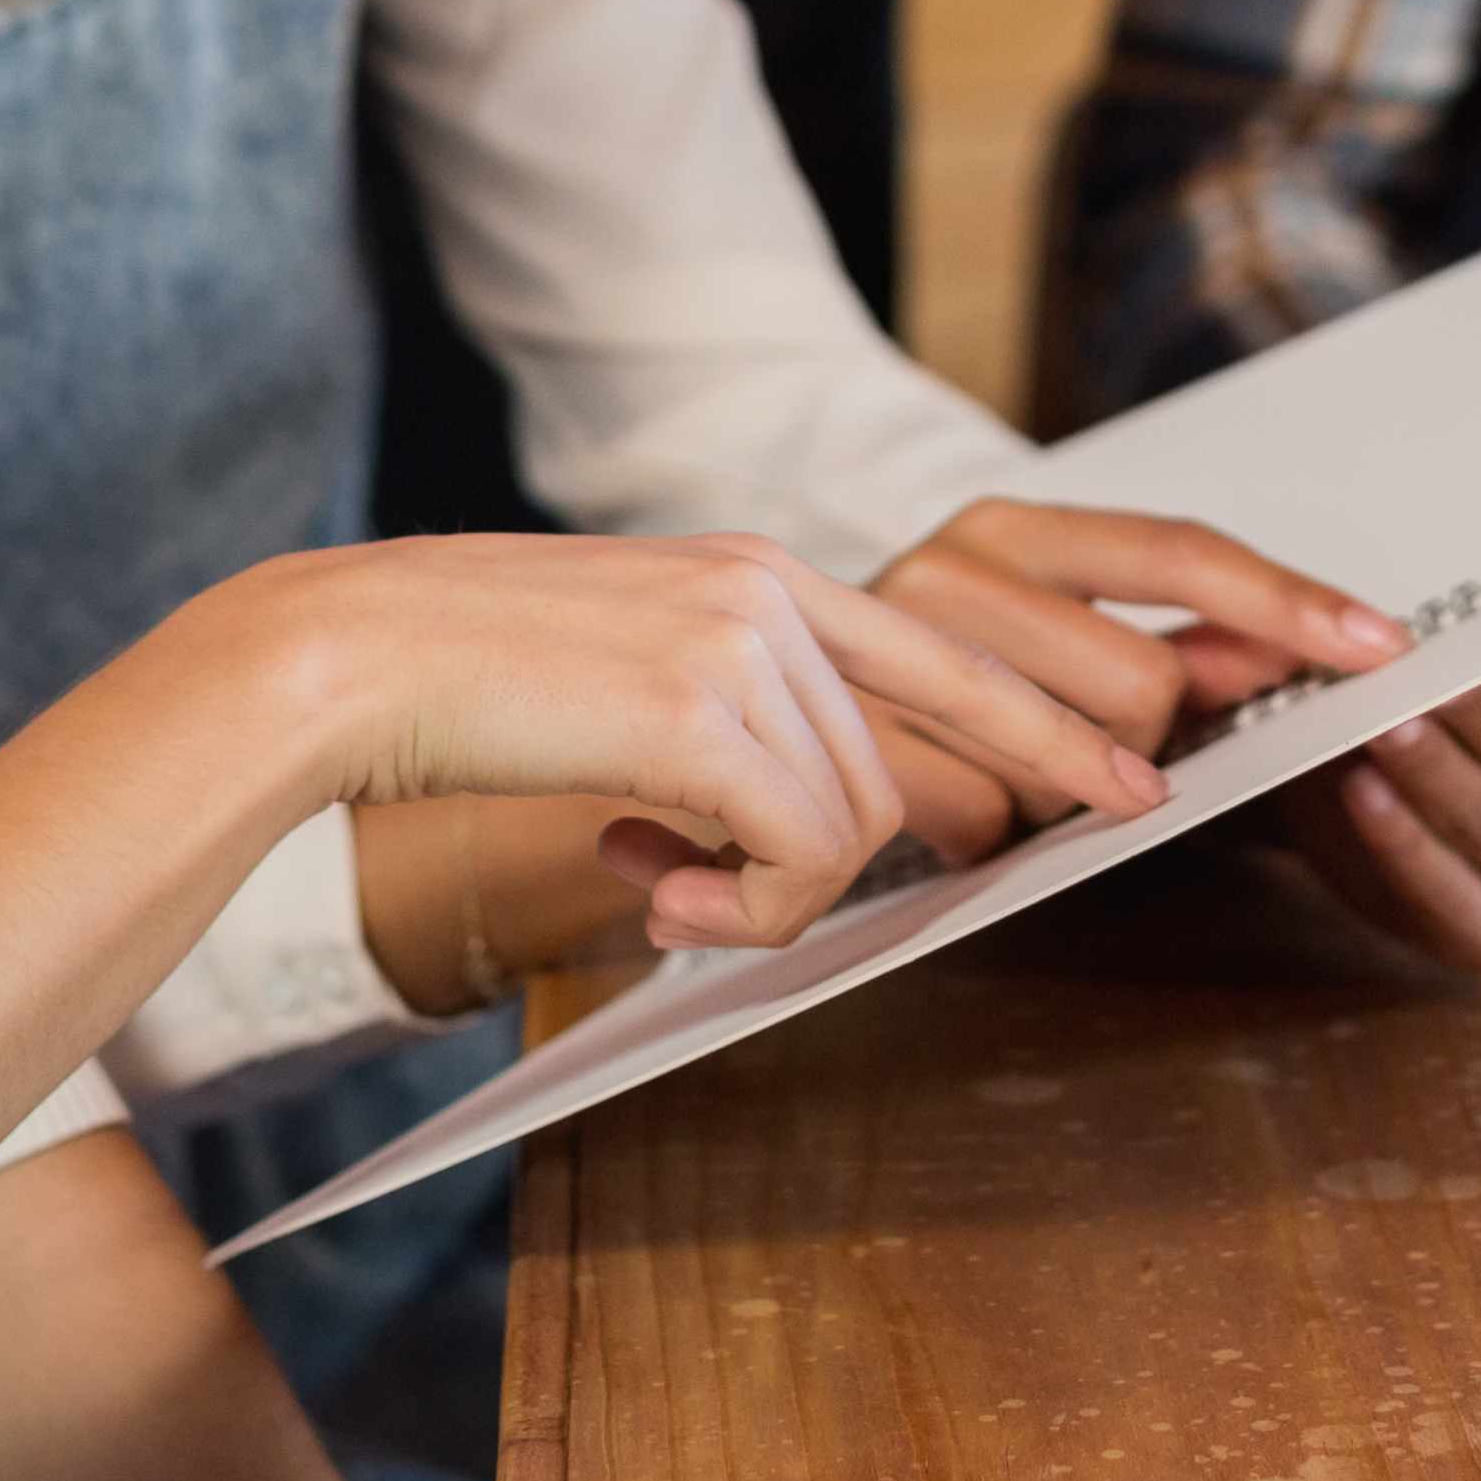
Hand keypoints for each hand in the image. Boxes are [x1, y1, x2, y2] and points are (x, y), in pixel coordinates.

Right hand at [218, 530, 1159, 950]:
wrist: (348, 659)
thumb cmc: (468, 694)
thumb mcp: (630, 689)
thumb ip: (731, 728)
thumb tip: (806, 834)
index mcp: (758, 576)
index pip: (947, 651)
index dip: (1048, 726)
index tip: (1132, 786)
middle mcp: (769, 590)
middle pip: (907, 766)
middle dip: (867, 853)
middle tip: (809, 872)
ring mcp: (741, 641)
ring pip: (853, 824)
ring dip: (764, 891)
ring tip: (650, 872)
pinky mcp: (702, 708)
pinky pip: (797, 856)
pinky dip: (735, 904)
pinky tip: (639, 873)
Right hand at [859, 495, 1411, 858]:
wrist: (716, 699)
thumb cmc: (920, 685)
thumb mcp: (1040, 645)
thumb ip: (1166, 646)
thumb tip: (1282, 655)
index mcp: (1008, 530)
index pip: (1179, 552)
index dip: (1288, 602)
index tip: (1383, 644)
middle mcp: (947, 570)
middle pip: (1147, 686)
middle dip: (1143, 749)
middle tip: (1079, 761)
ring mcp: (892, 655)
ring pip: (1078, 768)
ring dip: (1061, 802)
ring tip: (996, 781)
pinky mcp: (856, 749)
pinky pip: (993, 827)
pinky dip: (987, 838)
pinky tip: (943, 809)